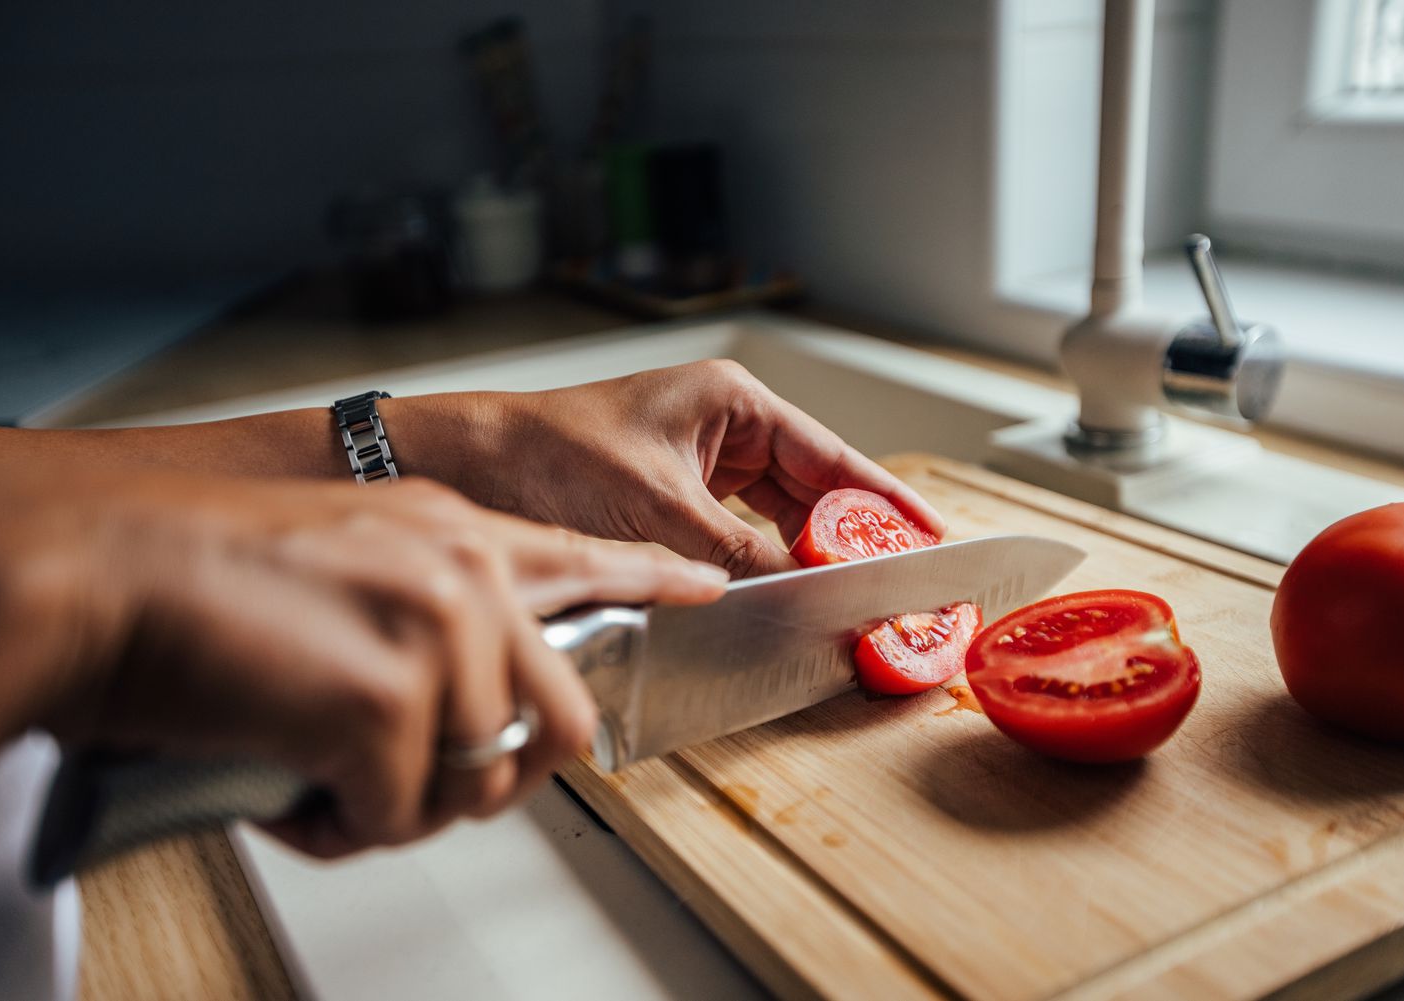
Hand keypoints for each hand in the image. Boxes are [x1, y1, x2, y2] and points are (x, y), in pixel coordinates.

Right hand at [0, 469, 725, 857]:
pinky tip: (294, 782)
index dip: (649, 581)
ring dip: (401, 800)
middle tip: (421, 781)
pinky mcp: (390, 701)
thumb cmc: (200, 576)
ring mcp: (435, 633)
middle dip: (500, 774)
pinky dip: (341, 822)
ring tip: (328, 773)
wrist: (102, 574)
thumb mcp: (345, 559)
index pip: (582, 558)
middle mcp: (462, 573)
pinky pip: (396, 813)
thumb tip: (449, 696)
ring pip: (478, 778)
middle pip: (559, 716)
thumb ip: (423, 606)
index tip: (700, 589)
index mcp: (452, 533)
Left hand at [389, 360, 945, 577]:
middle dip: (851, 537)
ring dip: (808, 556)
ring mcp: (700, 463)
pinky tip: (784, 593)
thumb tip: (805, 592)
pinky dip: (763, 563)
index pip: (833, 457)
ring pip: (779, 517)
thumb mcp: (659, 509)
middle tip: (894, 585)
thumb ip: (741, 554)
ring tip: (849, 598)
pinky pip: (740, 534)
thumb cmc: (550, 454)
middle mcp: (725, 427)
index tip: (931, 535)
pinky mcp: (675, 499)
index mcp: (733, 402)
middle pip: (814, 489)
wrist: (472, 466)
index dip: (885, 502)